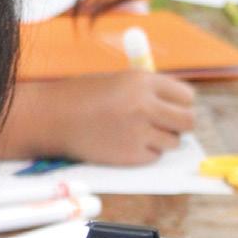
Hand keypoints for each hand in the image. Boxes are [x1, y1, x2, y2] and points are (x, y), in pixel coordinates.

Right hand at [15, 72, 194, 165]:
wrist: (50, 118)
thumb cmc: (80, 97)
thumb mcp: (116, 81)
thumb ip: (146, 91)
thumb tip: (175, 106)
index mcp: (143, 82)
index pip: (186, 96)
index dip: (178, 104)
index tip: (169, 109)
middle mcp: (145, 106)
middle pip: (188, 121)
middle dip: (178, 125)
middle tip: (164, 126)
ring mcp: (139, 132)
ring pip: (173, 142)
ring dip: (161, 140)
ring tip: (138, 135)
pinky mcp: (130, 155)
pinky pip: (153, 156)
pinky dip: (144, 153)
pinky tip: (124, 144)